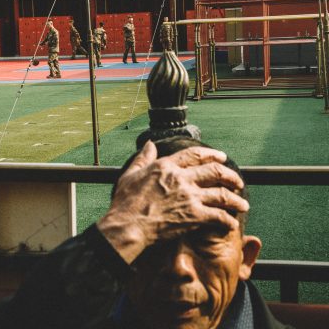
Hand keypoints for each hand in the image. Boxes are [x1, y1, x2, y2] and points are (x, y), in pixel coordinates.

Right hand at [97, 141, 248, 263]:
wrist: (128, 225)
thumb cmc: (126, 202)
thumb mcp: (131, 173)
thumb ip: (143, 158)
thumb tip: (149, 144)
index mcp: (167, 166)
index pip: (194, 155)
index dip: (211, 154)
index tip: (221, 157)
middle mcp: (181, 178)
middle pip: (214, 171)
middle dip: (230, 175)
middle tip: (238, 181)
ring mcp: (189, 197)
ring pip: (222, 194)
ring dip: (235, 199)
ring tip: (243, 204)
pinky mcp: (194, 216)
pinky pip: (218, 216)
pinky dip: (228, 220)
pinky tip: (232, 224)